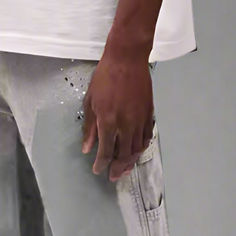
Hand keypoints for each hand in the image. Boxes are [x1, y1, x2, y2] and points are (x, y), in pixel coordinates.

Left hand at [81, 52, 153, 181]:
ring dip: (130, 162)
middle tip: (113, 176)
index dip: (101, 165)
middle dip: (117, 169)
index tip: (98, 170)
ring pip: (136, 150)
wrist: (127, 58)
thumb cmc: (105, 77)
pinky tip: (135, 152)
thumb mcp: (90, 102)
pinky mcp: (148, 115)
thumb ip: (89, 128)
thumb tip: (87, 148)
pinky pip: (146, 138)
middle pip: (123, 156)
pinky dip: (140, 148)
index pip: (105, 152)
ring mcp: (139, 121)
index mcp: (108, 122)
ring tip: (125, 169)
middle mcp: (125, 125)